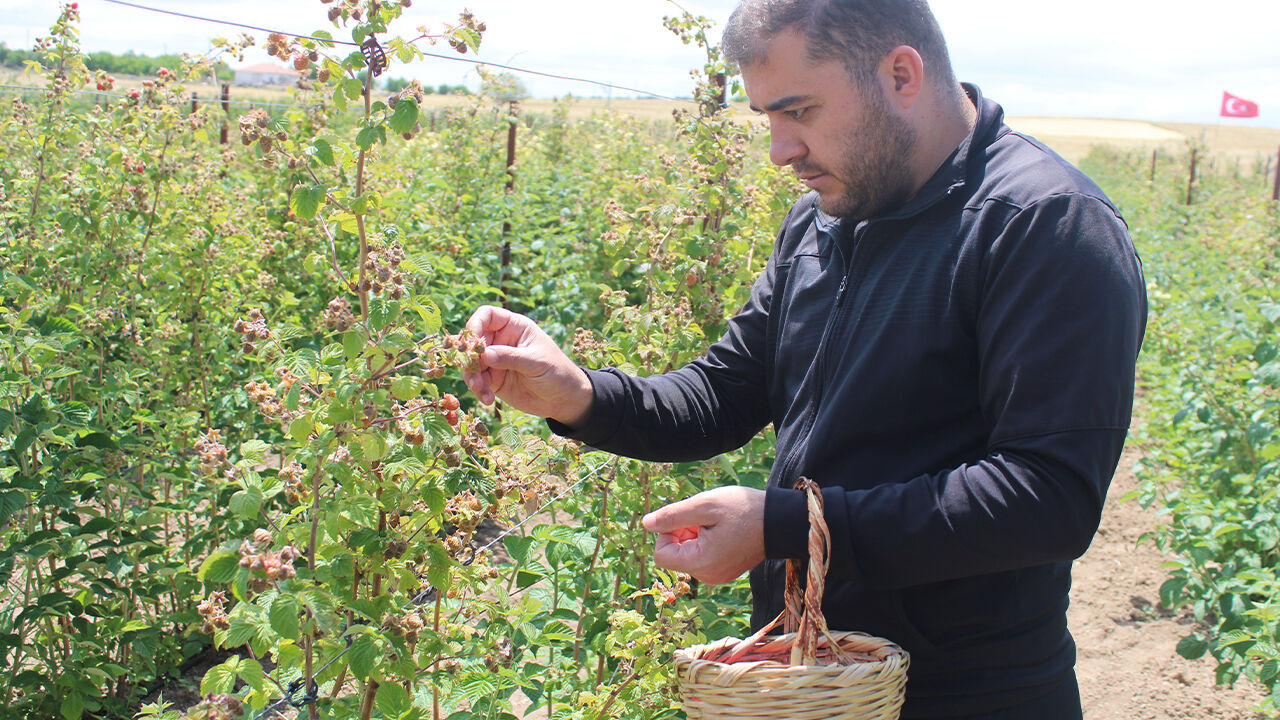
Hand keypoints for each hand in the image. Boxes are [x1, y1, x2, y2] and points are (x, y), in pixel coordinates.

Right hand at [461, 305, 593, 425]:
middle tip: (474, 371)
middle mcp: (501, 341)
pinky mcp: (493, 380)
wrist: (565, 399)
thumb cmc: (557, 372)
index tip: (472, 342)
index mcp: (515, 327)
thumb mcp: (536, 362)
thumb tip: (485, 353)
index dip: (475, 324)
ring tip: (480, 389)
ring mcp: (496, 361)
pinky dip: (478, 390)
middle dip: (470, 356)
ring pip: (472, 363)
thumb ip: (511, 357)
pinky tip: (488, 400)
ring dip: (471, 376)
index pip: (487, 315)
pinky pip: (477, 381)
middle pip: (474, 341)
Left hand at [642, 486, 765, 584]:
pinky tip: (724, 530)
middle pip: (675, 555)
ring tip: (717, 523)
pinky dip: (705, 541)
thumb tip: (647, 524)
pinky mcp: (725, 571)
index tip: (687, 518)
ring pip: (688, 554)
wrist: (780, 521)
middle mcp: (707, 576)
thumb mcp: (704, 505)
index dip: (667, 533)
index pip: (661, 554)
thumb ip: (672, 516)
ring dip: (694, 535)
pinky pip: (702, 557)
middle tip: (705, 517)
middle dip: (682, 532)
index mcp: (701, 563)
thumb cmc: (744, 510)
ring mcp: (717, 576)